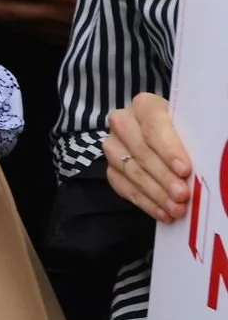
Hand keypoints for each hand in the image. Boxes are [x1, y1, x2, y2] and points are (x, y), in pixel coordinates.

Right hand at [105, 92, 195, 222]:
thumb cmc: (184, 134)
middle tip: (182, 195)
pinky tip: (163, 213)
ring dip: (155, 193)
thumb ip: (195, 141)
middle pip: (140, 150)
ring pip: (130, 170)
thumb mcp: (190, 130)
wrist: (165, 141)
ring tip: (176, 209)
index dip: (168, 149)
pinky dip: (145, 203)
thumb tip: (208, 160)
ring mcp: (113, 145)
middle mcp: (123, 122)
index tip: (185, 170)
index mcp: (145, 106)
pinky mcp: (111, 167)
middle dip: (163, 176)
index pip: (153, 125)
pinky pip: (123, 187)